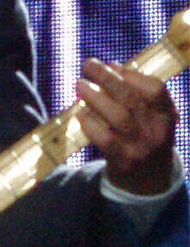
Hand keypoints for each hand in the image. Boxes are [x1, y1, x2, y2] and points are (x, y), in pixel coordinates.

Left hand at [76, 58, 177, 194]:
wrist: (147, 182)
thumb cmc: (142, 138)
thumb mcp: (148, 117)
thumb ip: (133, 93)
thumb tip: (111, 66)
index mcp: (166, 115)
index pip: (156, 89)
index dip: (133, 74)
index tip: (113, 65)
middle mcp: (157, 131)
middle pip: (132, 99)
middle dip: (107, 78)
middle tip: (88, 64)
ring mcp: (141, 147)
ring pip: (118, 117)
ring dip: (96, 97)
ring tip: (80, 84)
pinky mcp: (123, 160)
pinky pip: (104, 138)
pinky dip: (90, 122)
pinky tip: (81, 113)